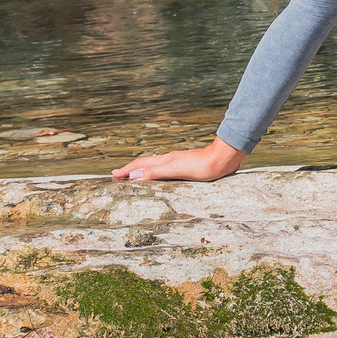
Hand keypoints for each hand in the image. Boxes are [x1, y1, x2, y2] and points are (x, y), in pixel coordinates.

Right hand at [111, 140, 244, 182]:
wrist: (223, 160)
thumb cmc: (202, 166)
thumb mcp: (176, 170)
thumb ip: (155, 172)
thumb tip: (132, 176)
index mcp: (164, 160)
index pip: (140, 165)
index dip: (126, 170)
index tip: (113, 175)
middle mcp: (169, 160)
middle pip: (145, 164)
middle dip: (130, 170)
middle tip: (118, 175)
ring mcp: (177, 163)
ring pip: (154, 166)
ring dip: (142, 171)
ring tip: (134, 177)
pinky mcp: (186, 167)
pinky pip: (164, 170)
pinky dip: (155, 174)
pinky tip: (161, 178)